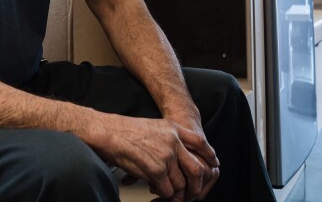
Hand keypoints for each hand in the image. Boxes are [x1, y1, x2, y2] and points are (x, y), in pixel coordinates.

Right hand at [92, 115, 211, 201]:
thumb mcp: (155, 127)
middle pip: (197, 168)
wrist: (108, 132)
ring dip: (176, 193)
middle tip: (193, 192)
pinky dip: (163, 194)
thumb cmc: (125, 130)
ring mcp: (166, 156)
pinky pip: (167, 190)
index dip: (209, 155)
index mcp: (174, 129)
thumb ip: (169, 138)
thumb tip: (178, 156)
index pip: (200, 142)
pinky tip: (157, 191)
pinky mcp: (156, 170)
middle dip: (197, 184)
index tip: (213, 163)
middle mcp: (173, 142)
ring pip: (181, 183)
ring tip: (171, 195)